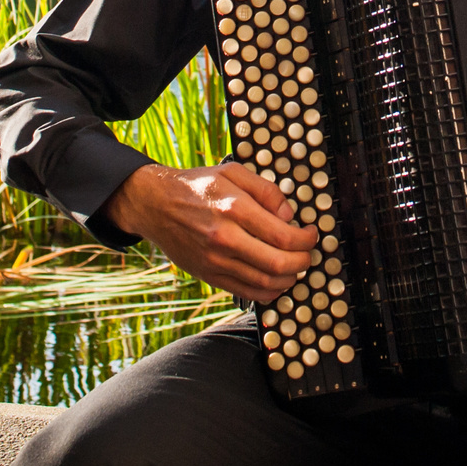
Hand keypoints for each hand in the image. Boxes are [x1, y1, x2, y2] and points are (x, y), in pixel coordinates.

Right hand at [102, 161, 316, 299]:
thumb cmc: (197, 186)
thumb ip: (266, 191)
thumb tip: (289, 216)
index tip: (311, 234)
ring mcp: (215, 261)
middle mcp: (225, 238)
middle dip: (303, 261)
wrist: (155, 205)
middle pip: (278, 264)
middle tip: (308, 253)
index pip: (284, 236)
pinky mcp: (209, 275)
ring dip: (289, 278)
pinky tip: (276, 281)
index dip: (306, 240)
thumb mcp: (233, 173)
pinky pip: (246, 292)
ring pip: (265, 282)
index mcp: (234, 209)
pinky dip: (268, 291)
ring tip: (294, 266)